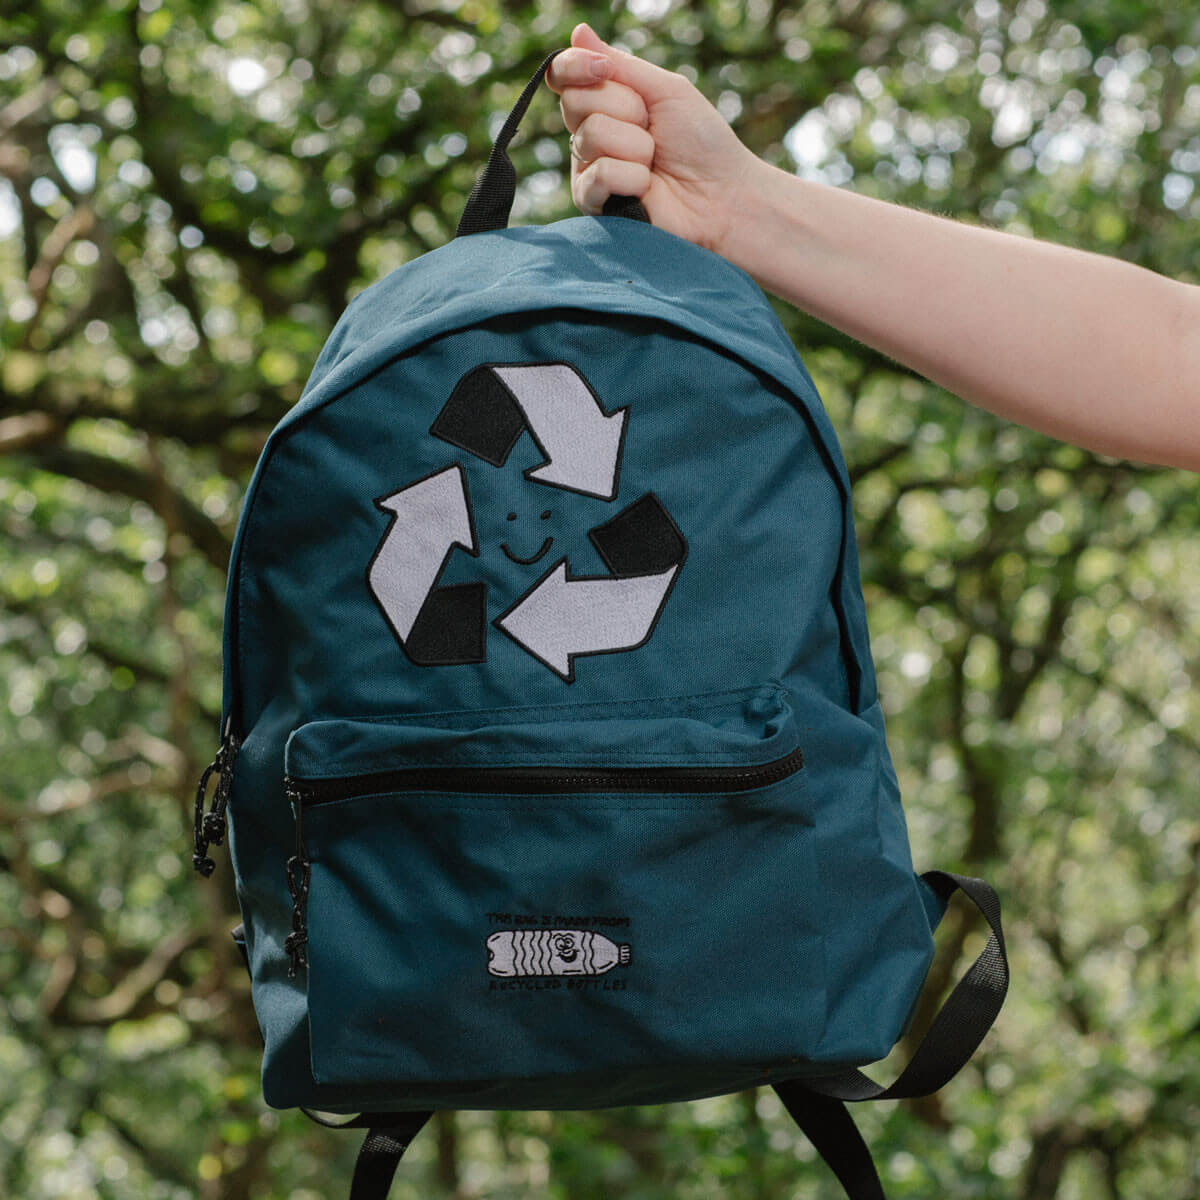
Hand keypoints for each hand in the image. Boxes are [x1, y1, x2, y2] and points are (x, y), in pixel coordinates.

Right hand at [545, 22, 760, 256]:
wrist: (722, 195)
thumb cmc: (702, 142)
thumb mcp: (665, 90)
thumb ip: (622, 65)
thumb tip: (578, 31)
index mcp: (605, 103)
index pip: (563, 75)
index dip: (575, 65)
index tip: (604, 68)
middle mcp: (591, 134)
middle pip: (575, 101)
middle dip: (624, 108)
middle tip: (652, 128)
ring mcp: (589, 169)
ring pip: (589, 136)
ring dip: (636, 145)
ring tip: (654, 161)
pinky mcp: (595, 204)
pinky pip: (599, 175)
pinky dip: (632, 177)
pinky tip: (647, 188)